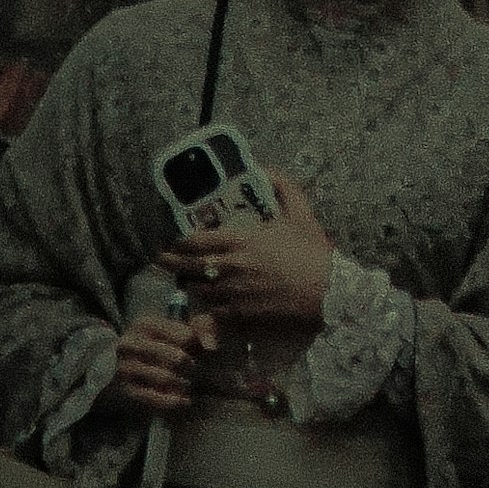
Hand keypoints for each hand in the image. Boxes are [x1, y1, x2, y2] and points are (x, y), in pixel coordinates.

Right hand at [111, 308, 212, 415]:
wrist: (128, 370)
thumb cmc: (162, 345)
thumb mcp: (180, 330)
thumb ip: (203, 328)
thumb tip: (211, 346)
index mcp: (145, 324)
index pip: (185, 336)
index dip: (196, 346)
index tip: (196, 350)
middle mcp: (130, 343)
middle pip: (177, 358)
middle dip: (191, 366)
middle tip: (193, 369)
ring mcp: (125, 368)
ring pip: (166, 379)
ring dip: (183, 384)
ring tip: (188, 383)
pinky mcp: (127, 391)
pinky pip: (155, 399)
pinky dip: (174, 401)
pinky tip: (184, 400)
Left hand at [170, 169, 335, 339]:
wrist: (328, 293)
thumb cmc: (313, 253)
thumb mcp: (301, 214)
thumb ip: (283, 187)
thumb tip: (267, 168)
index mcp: (239, 242)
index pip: (195, 241)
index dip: (176, 241)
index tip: (167, 239)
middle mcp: (229, 269)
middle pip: (187, 267)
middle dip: (170, 262)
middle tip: (160, 258)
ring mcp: (231, 296)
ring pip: (197, 291)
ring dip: (190, 284)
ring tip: (185, 280)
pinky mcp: (239, 319)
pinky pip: (211, 315)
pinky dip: (205, 310)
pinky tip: (203, 307)